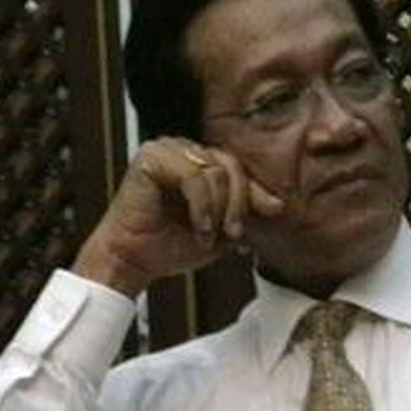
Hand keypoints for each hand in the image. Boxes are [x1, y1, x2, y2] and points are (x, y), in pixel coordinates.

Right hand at [72, 137, 283, 296]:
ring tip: (207, 234)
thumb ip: (242, 212)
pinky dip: (202, 206)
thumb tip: (277, 205)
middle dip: (238, 203)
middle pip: (231, 165)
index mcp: (198, 162)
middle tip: (234, 233)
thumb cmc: (169, 246)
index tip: (274, 210)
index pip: (237, 168)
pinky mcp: (151, 157)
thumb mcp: (220, 228)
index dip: (255, 191)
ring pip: (216, 172)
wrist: (133, 261)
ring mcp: (166, 149)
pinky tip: (198, 226)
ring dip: (218, 209)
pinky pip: (193, 177)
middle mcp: (182, 150)